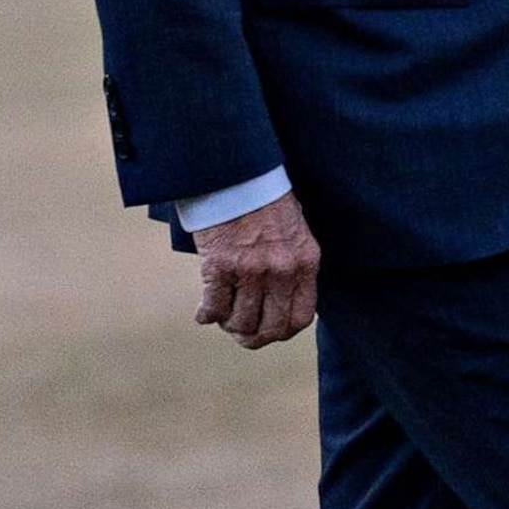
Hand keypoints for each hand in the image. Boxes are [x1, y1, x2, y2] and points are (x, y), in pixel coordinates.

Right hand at [191, 190, 319, 348]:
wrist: (235, 171)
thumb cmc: (263, 197)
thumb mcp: (293, 231)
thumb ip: (293, 266)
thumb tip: (281, 302)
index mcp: (305, 261)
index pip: (301, 318)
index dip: (282, 332)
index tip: (269, 330)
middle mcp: (281, 269)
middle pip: (271, 328)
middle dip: (253, 337)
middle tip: (240, 332)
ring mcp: (251, 269)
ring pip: (241, 322)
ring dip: (229, 325)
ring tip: (223, 317)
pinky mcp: (220, 264)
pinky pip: (214, 307)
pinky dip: (206, 314)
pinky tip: (203, 313)